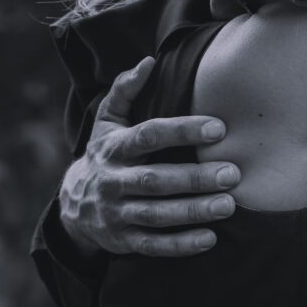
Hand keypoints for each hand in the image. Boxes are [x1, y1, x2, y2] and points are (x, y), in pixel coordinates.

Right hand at [58, 56, 241, 256]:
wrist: (73, 206)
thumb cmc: (105, 155)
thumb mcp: (107, 122)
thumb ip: (125, 90)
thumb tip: (148, 62)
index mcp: (113, 148)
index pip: (148, 136)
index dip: (182, 131)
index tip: (218, 128)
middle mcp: (113, 181)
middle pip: (155, 180)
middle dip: (194, 178)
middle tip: (232, 173)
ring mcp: (117, 213)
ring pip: (156, 214)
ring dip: (192, 211)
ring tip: (228, 205)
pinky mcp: (123, 241)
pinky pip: (153, 245)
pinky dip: (181, 245)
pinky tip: (210, 238)